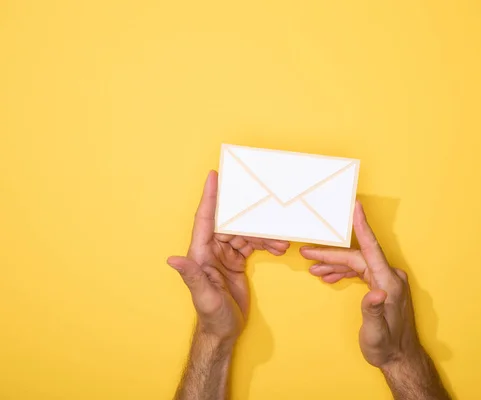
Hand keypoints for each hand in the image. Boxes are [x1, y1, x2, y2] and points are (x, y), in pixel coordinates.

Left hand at [168, 170, 289, 344]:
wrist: (224, 331)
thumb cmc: (211, 315)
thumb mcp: (204, 296)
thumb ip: (191, 276)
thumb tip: (172, 259)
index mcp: (200, 252)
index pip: (205, 218)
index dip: (209, 197)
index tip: (214, 176)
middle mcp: (211, 249)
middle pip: (231, 222)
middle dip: (250, 217)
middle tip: (267, 209)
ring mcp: (224, 254)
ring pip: (245, 233)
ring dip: (263, 234)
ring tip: (280, 241)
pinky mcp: (236, 261)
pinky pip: (251, 243)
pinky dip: (265, 243)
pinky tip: (277, 247)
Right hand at [300, 201, 420, 367]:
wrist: (400, 358)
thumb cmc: (387, 347)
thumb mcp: (376, 333)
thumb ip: (374, 311)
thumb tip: (374, 294)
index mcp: (388, 283)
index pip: (371, 249)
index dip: (362, 227)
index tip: (356, 207)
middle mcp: (390, 277)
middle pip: (357, 257)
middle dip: (331, 255)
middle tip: (308, 253)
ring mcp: (387, 281)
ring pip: (357, 264)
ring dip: (335, 265)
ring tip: (314, 268)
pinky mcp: (383, 287)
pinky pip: (361, 272)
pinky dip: (344, 272)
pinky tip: (330, 276)